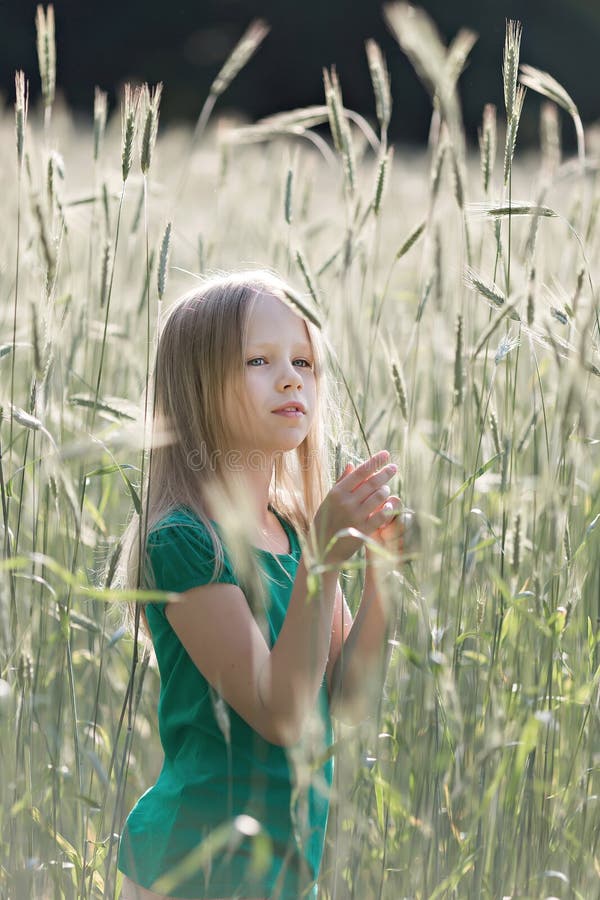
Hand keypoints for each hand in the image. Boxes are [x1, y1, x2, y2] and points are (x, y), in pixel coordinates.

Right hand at [312, 451, 397, 565]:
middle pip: (372, 482)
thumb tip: (352, 464)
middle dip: (385, 473)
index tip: (385, 454)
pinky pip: (382, 515)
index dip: (375, 461)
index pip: (360, 472)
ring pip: (379, 496)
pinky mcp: (363, 530)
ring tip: (385, 490)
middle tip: (394, 468)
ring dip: (385, 491)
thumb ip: (341, 482)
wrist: (322, 549)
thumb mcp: (329, 500)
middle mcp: (346, 502)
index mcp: (337, 492)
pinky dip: (388, 508)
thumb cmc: (326, 521)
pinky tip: (390, 505)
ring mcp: (355, 516)